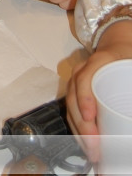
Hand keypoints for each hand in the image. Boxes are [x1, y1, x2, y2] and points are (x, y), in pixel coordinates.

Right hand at [66, 22, 131, 161]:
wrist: (117, 43)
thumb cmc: (126, 55)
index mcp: (98, 61)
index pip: (84, 78)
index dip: (84, 97)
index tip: (91, 116)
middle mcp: (82, 70)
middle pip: (73, 96)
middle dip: (81, 124)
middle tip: (94, 146)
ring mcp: (77, 80)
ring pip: (70, 106)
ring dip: (78, 130)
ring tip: (91, 151)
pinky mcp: (76, 91)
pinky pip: (72, 110)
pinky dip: (77, 128)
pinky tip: (85, 143)